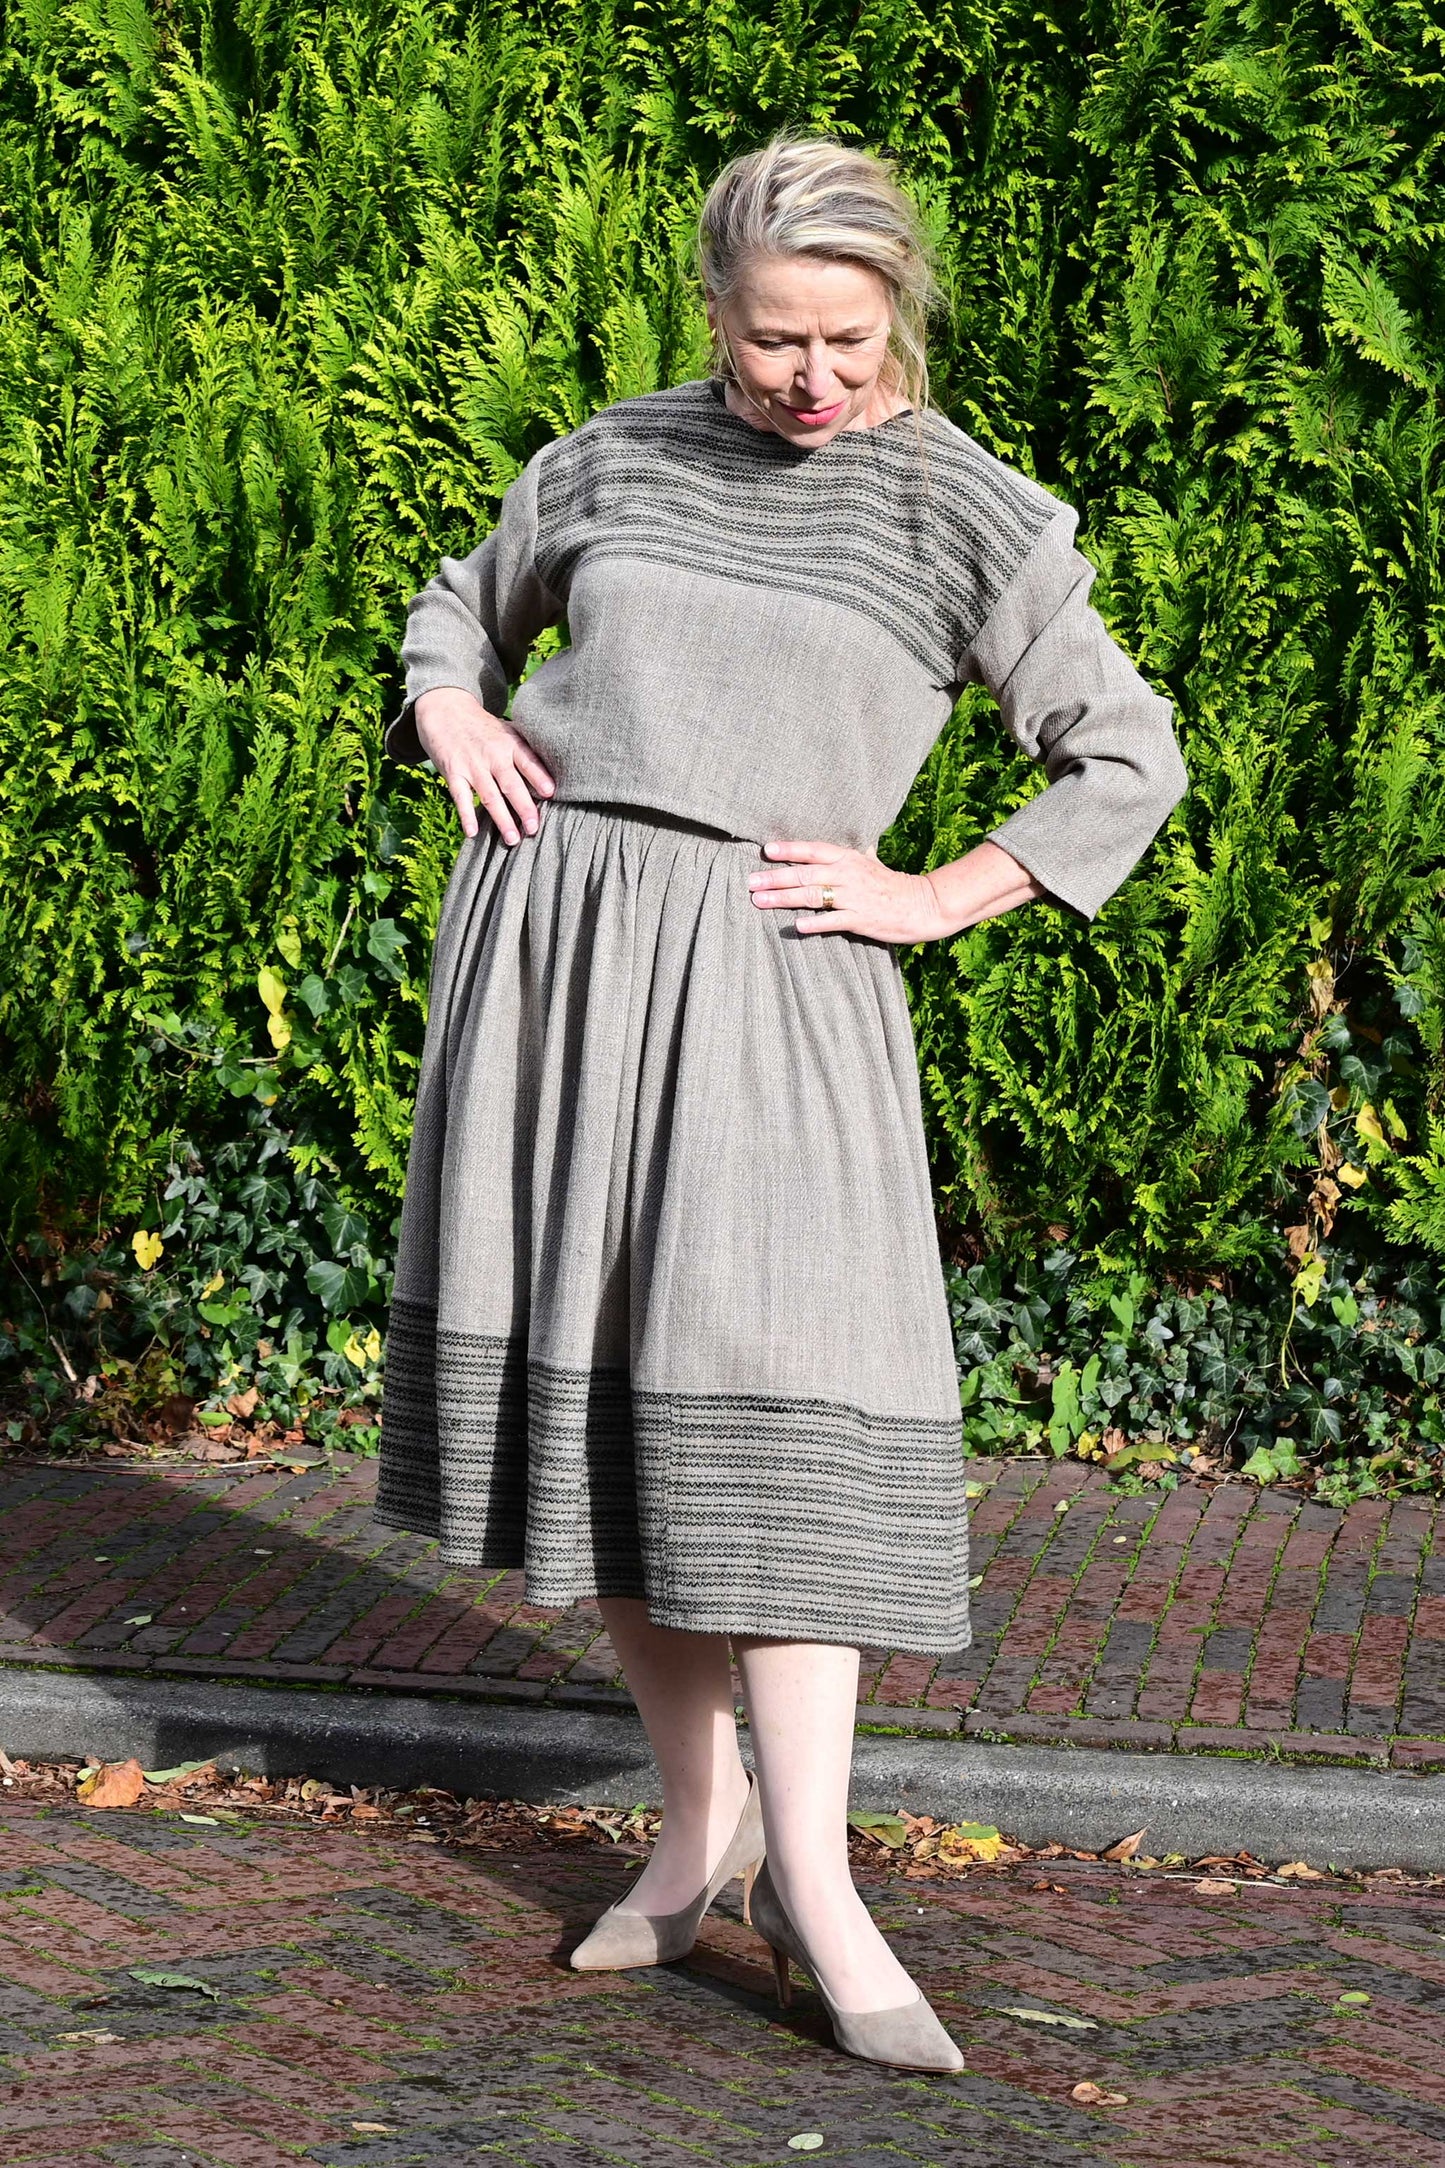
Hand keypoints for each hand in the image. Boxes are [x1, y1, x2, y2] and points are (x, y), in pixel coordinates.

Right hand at [414, 686, 554, 844]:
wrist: (446, 710)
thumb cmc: (483, 727)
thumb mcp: (506, 731)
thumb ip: (524, 752)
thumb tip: (552, 776)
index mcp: (510, 743)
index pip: (527, 761)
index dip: (539, 776)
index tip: (550, 793)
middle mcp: (493, 754)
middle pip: (511, 784)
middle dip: (524, 807)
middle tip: (534, 828)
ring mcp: (472, 764)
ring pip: (489, 795)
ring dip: (501, 819)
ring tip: (512, 839)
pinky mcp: (453, 772)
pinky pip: (460, 797)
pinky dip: (466, 815)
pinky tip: (472, 833)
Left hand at [747, 836, 1046, 941]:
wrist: (923, 904)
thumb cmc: (893, 884)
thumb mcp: (871, 862)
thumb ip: (852, 854)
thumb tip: (840, 844)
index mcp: (849, 859)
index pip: (814, 850)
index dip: (790, 850)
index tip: (766, 850)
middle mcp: (848, 875)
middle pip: (805, 874)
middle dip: (775, 877)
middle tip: (750, 881)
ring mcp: (853, 898)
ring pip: (812, 896)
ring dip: (783, 899)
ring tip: (759, 901)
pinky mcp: (860, 920)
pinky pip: (833, 921)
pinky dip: (815, 923)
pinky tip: (796, 926)